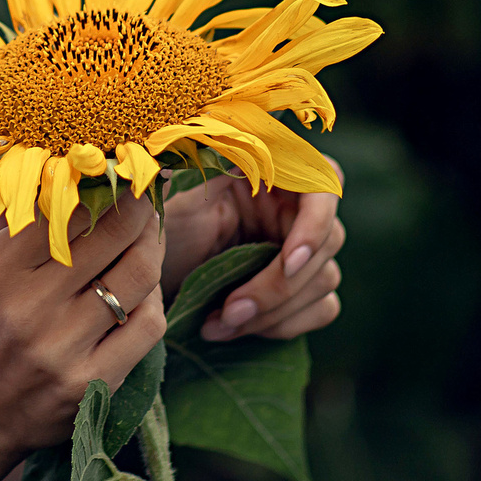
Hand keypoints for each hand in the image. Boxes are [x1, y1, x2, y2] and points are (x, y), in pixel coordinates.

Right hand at [0, 191, 167, 480]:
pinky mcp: (88, 386)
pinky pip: (146, 328)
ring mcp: (61, 349)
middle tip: (149, 198)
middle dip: (141, 210)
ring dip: (153, 249)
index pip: (70, 207)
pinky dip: (153, 301)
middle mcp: (27, 307)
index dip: (107, 184)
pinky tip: (144, 292)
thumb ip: (10, 223)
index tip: (125, 170)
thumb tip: (54, 165)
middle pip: (114, 236)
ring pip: (138, 278)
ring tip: (150, 237)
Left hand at [158, 173, 342, 342]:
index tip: (287, 262)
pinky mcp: (307, 289)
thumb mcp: (187, 204)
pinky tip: (238, 330)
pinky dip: (282, 325)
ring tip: (218, 324)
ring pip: (324, 280)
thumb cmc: (170, 234)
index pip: (325, 184)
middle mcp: (297, 208)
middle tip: (231, 310)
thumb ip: (213, 178)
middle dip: (278, 286)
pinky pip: (321, 308)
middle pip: (327, 242)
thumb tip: (230, 150)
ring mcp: (307, 250)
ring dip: (273, 311)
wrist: (153, 281)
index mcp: (275, 174)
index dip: (314, 224)